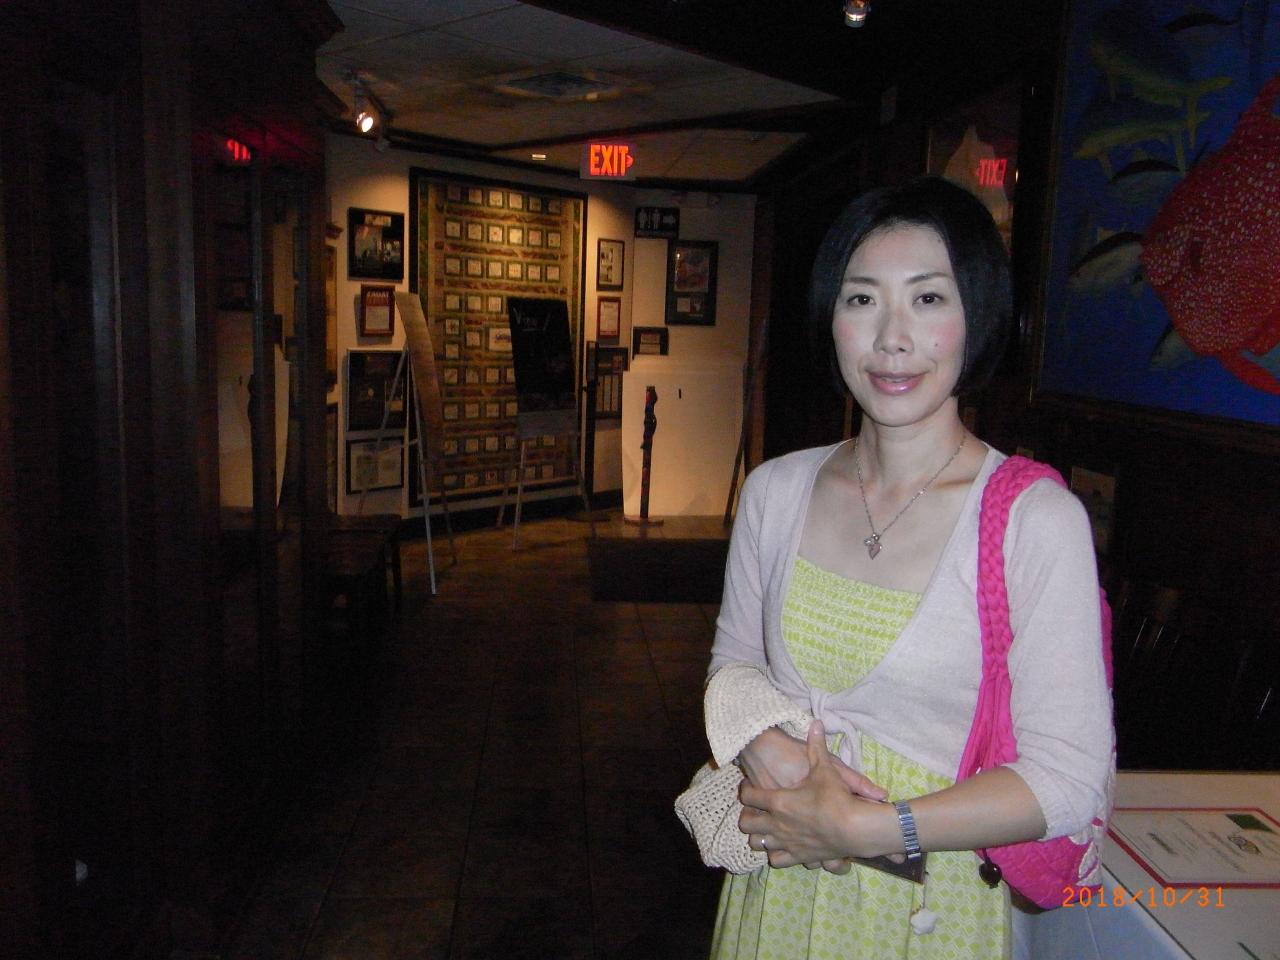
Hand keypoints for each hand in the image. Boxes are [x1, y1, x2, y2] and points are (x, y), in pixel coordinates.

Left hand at [739, 720, 890, 867]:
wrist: (854, 828)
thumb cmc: (837, 797)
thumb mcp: (826, 768)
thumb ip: (817, 746)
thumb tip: (816, 723)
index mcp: (779, 801)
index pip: (748, 796)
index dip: (745, 790)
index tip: (749, 785)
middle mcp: (777, 824)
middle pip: (746, 823)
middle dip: (747, 816)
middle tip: (755, 809)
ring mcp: (786, 843)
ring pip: (757, 844)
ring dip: (759, 836)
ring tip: (766, 828)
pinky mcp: (798, 857)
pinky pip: (777, 860)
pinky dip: (776, 855)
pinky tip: (782, 847)